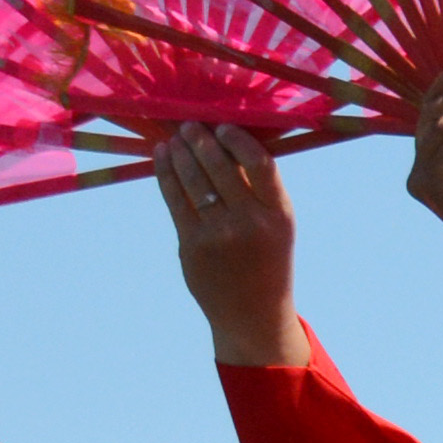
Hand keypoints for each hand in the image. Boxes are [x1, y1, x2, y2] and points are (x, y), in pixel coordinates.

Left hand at [155, 123, 302, 370]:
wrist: (253, 316)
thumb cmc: (266, 263)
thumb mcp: (276, 228)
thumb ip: (258, 193)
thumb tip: (225, 144)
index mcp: (280, 216)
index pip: (261, 164)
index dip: (238, 140)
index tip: (223, 127)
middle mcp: (251, 223)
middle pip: (220, 166)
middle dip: (201, 140)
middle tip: (189, 125)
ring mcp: (219, 235)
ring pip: (193, 179)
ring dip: (180, 152)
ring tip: (174, 139)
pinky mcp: (192, 244)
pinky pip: (175, 198)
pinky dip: (166, 173)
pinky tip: (162, 158)